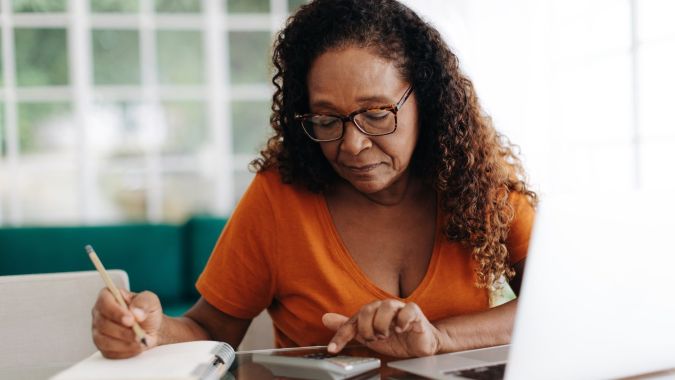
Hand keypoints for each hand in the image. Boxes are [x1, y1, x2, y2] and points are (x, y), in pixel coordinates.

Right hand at [91, 288, 163, 357]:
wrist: (152, 329)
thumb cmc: (147, 312)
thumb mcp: (150, 301)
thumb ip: (144, 303)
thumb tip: (136, 312)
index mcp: (108, 296)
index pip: (104, 302)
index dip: (116, 312)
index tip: (130, 319)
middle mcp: (99, 313)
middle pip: (102, 323)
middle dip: (122, 331)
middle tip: (138, 334)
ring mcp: (98, 331)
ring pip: (103, 340)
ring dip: (124, 342)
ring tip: (140, 340)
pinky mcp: (102, 346)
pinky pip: (108, 352)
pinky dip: (124, 351)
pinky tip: (135, 347)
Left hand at [322, 300, 442, 357]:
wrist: (419, 344)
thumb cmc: (394, 338)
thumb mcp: (368, 336)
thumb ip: (349, 328)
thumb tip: (326, 318)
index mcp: (371, 312)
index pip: (352, 321)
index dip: (341, 335)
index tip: (333, 349)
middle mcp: (383, 307)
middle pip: (367, 310)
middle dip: (367, 330)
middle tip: (374, 339)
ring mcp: (399, 308)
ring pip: (386, 307)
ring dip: (383, 325)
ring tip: (386, 335)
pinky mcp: (415, 312)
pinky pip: (407, 310)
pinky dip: (402, 321)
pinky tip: (400, 330)